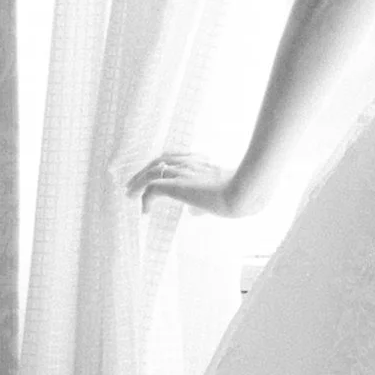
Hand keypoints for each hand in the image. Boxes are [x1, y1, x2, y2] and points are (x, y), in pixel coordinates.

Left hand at [126, 148, 260, 218]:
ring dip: (139, 182)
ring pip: (152, 171)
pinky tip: (144, 212)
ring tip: (130, 194)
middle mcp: (191, 166)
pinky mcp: (178, 185)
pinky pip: (152, 188)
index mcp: (203, 166)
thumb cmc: (243, 196)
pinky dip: (145, 199)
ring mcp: (184, 173)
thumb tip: (193, 214)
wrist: (245, 193)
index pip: (177, 159)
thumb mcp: (224, 200)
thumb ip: (206, 206)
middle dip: (145, 171)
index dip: (165, 167)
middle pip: (161, 160)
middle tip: (133, 183)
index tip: (158, 176)